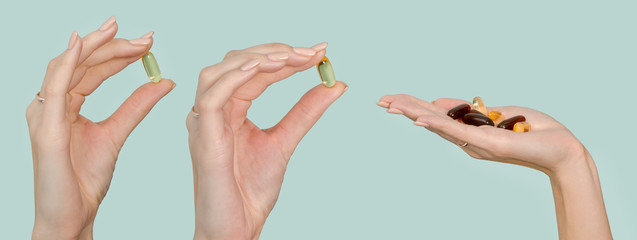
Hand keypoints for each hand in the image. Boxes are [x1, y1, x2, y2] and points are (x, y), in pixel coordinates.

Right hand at [26, 17, 174, 239]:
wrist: (72, 215)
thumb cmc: (84, 180)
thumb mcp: (117, 134)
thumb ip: (137, 106)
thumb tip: (164, 81)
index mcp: (66, 105)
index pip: (93, 70)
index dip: (118, 53)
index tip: (148, 43)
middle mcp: (51, 104)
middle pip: (81, 63)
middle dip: (112, 45)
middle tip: (145, 37)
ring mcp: (45, 114)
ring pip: (68, 66)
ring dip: (95, 46)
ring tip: (120, 31)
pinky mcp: (47, 127)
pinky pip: (55, 87)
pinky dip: (69, 63)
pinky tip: (85, 44)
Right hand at [187, 42, 346, 239]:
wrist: (238, 229)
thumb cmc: (250, 191)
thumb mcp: (285, 141)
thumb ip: (305, 111)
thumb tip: (334, 83)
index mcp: (229, 110)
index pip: (254, 71)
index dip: (286, 57)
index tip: (320, 52)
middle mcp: (213, 112)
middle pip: (236, 63)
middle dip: (275, 53)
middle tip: (311, 53)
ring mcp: (205, 124)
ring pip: (218, 73)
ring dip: (255, 59)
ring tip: (290, 58)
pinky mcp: (204, 139)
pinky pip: (212, 98)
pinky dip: (235, 78)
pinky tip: (262, 68)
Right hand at [377, 94, 610, 238]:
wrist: (560, 149)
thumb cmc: (533, 131)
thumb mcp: (496, 112)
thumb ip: (469, 109)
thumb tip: (442, 101)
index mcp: (468, 132)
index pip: (434, 116)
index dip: (413, 106)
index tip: (392, 99)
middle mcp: (467, 140)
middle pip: (429, 120)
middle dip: (404, 109)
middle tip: (380, 101)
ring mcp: (474, 143)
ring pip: (437, 125)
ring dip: (412, 113)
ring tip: (391, 105)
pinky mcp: (486, 143)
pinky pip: (456, 132)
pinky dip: (436, 124)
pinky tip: (418, 118)